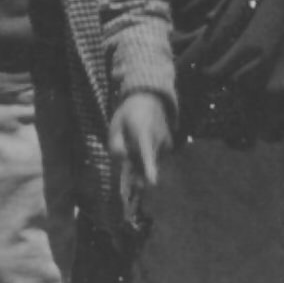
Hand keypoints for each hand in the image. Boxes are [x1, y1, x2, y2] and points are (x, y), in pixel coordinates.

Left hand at [107, 92, 172, 223]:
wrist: (150, 100)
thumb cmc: (128, 114)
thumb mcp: (114, 126)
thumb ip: (115, 145)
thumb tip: (123, 161)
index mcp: (142, 131)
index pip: (145, 152)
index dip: (149, 168)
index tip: (153, 183)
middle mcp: (157, 138)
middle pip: (145, 163)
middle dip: (136, 174)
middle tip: (132, 179)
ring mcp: (165, 141)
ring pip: (150, 161)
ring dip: (140, 161)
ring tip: (136, 141)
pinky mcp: (169, 146)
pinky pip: (155, 158)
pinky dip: (147, 157)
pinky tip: (144, 142)